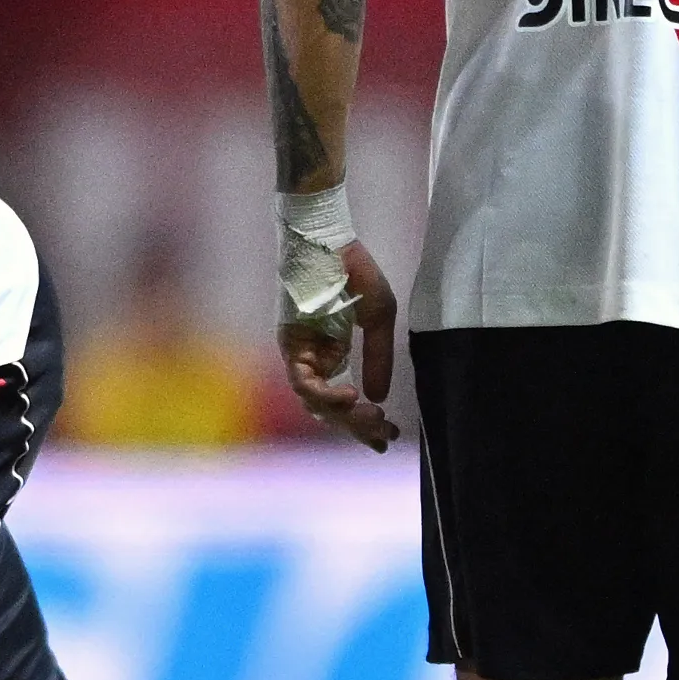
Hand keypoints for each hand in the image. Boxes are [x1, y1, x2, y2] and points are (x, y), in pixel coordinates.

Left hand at [281, 233, 401, 451]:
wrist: (331, 241)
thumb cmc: (353, 272)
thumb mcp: (379, 318)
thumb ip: (378, 357)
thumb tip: (379, 397)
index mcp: (333, 354)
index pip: (344, 401)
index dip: (363, 424)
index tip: (387, 438)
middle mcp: (313, 359)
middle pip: (329, 409)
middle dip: (358, 427)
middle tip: (383, 434)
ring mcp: (300, 353)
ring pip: (313, 401)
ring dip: (343, 414)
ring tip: (370, 415)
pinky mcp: (290, 343)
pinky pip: (302, 379)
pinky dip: (324, 392)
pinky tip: (350, 395)